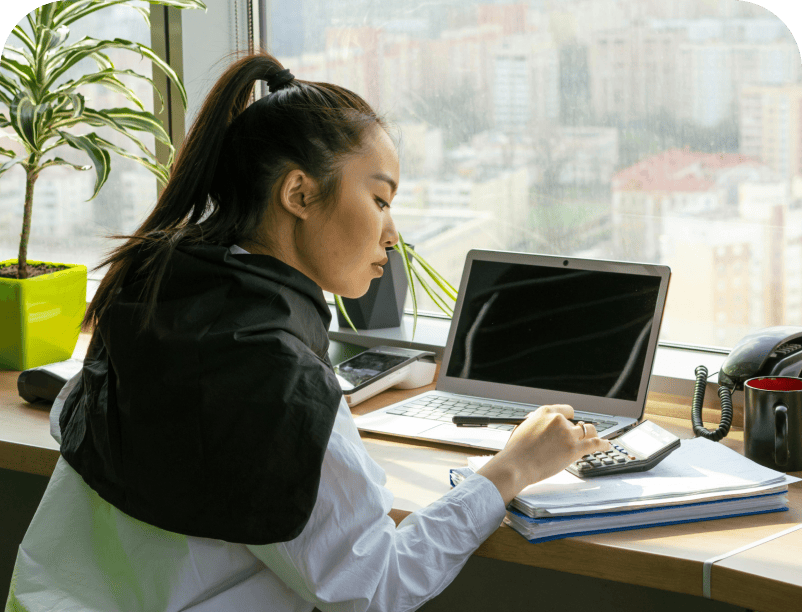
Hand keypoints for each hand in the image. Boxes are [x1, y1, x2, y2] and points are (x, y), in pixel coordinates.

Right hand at [476, 404, 610, 504]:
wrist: (516, 466)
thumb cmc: (516, 451)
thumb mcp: (523, 428)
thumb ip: (536, 423)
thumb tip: (540, 422)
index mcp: (545, 412)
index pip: (566, 410)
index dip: (570, 418)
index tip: (571, 422)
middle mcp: (558, 420)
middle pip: (576, 423)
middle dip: (576, 431)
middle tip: (574, 439)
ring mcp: (568, 434)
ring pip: (588, 431)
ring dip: (591, 435)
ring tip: (594, 439)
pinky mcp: (575, 449)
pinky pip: (595, 443)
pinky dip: (603, 444)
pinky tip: (606, 445)